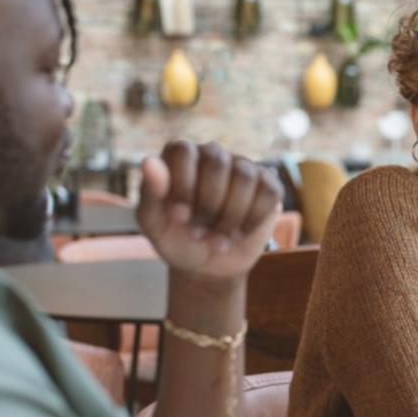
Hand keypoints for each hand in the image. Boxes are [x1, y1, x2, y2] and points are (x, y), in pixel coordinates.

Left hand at [136, 141, 281, 280]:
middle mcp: (212, 154)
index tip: (180, 217)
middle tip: (198, 233)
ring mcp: (242, 167)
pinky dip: (254, 218)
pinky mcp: (267, 185)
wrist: (206, 265)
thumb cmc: (175, 238)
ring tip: (217, 240)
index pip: (184, 151)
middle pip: (217, 163)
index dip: (184, 185)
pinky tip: (239, 233)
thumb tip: (148, 161)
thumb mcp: (154, 223)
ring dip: (230, 217)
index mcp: (179, 155)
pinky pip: (269, 191)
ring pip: (245, 177)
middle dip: (208, 205)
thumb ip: (150, 193)